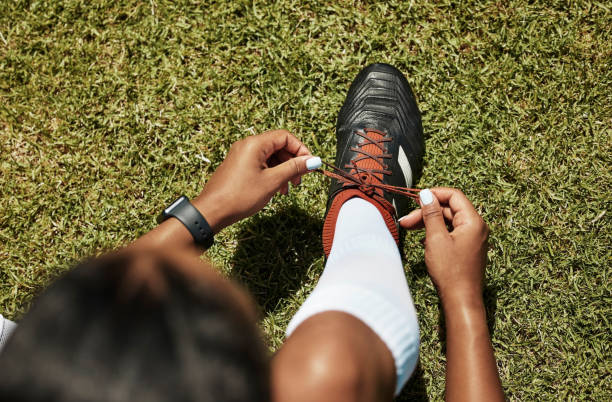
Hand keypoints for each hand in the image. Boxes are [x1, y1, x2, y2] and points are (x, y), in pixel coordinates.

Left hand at [193, 130, 318, 231]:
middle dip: (292, 162)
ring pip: (270, 157)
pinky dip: (271, 174)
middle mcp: (247, 146)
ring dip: (283, 170)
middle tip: (299, 179)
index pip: (285, 137)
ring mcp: (241, 156)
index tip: (309, 164)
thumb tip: (312, 161)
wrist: (212, 211)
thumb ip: (293, 168)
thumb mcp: (272, 181)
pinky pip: (260, 164)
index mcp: (255, 144)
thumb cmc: (240, 196)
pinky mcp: (238, 166)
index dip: (300, 149)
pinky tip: (276, 189)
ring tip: (287, 189)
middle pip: (278, 146)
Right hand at [399, 188, 488, 303]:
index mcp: (473, 221)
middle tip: (406, 221)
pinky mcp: (467, 248)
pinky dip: (436, 232)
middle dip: (426, 212)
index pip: (454, 196)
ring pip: (448, 221)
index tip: (416, 198)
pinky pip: (451, 232)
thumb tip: (426, 194)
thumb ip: (431, 214)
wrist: (461, 300)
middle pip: (449, 209)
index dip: (434, 194)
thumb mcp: (436, 238)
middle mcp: (476, 227)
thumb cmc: (450, 271)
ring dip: (428, 222)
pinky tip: (422, 240)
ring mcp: (472, 238)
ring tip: (408, 228)